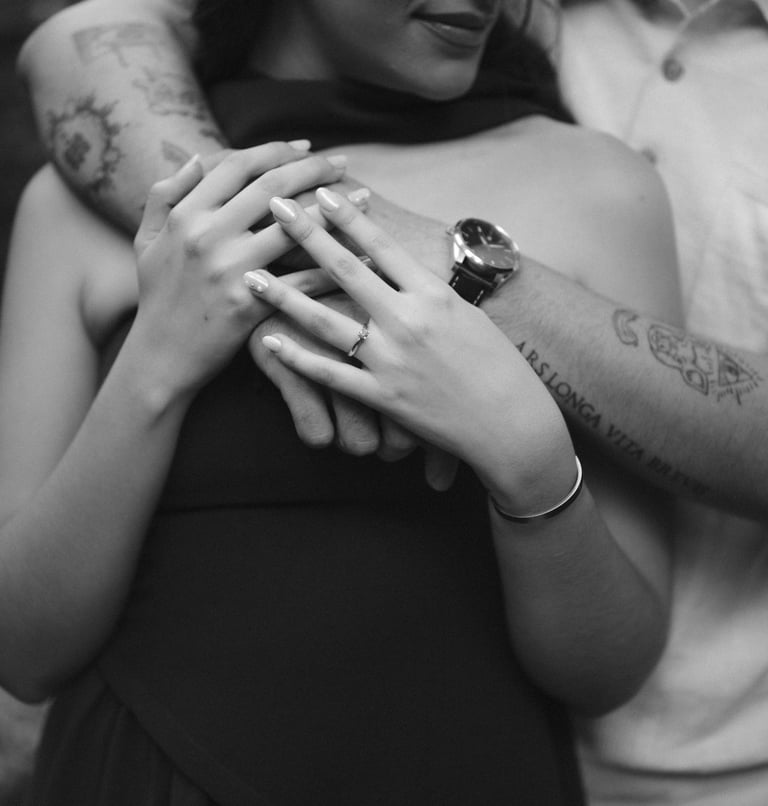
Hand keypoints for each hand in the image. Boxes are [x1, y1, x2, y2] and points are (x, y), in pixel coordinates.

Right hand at [129, 144, 343, 398]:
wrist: (160, 357)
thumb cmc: (158, 298)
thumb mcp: (146, 240)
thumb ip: (165, 194)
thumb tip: (195, 157)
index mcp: (185, 214)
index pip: (239, 165)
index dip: (277, 150)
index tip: (306, 148)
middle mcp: (207, 235)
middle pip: (272, 187)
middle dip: (314, 170)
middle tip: (342, 165)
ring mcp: (228, 270)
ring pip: (293, 228)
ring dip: (335, 210)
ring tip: (364, 198)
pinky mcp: (248, 305)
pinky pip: (300, 280)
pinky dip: (334, 267)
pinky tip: (362, 256)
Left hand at [244, 188, 572, 504]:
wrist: (511, 422)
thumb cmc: (496, 364)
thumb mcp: (467, 314)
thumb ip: (427, 290)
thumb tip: (395, 263)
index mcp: (434, 294)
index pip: (382, 245)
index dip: (346, 215)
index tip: (318, 192)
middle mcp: (409, 321)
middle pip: (346, 270)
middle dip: (306, 235)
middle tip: (273, 207)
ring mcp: (393, 360)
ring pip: (326, 321)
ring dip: (284, 295)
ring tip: (250, 275)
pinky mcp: (383, 397)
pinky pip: (330, 374)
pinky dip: (297, 357)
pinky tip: (269, 340)